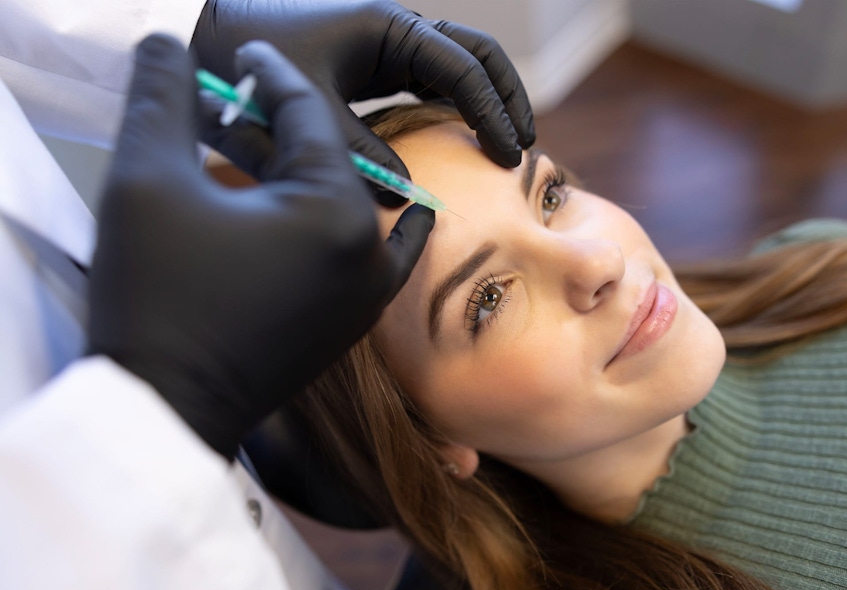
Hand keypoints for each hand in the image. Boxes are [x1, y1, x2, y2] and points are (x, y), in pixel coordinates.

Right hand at [89, 35, 432, 458]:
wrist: (167, 408)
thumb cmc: (157, 299)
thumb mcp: (147, 179)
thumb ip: (164, 96)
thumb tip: (171, 45)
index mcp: (335, 213)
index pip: (306, 116)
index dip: (269, 74)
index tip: (246, 55)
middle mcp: (369, 256)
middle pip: (329, 162)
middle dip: (281, 127)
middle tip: (237, 104)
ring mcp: (366, 299)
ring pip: (350, 207)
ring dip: (313, 173)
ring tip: (269, 152)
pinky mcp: (350, 326)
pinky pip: (372, 257)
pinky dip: (361, 226)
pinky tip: (372, 211)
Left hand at [192, 0, 534, 202]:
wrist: (211, 31)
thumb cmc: (248, 59)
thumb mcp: (304, 107)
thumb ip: (356, 149)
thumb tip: (401, 190)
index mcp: (385, 28)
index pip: (461, 66)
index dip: (490, 112)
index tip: (509, 155)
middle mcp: (394, 31)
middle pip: (476, 54)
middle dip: (505, 96)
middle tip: (522, 145)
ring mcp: (387, 46)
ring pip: (458, 64)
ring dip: (486, 99)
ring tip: (505, 142)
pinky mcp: (375, 65)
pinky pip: (431, 79)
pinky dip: (455, 105)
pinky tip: (462, 137)